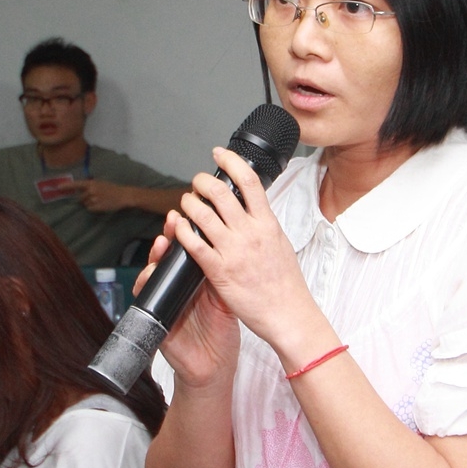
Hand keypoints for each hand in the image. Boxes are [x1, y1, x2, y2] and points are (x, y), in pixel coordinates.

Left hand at [71, 179, 128, 212]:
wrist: (123, 195)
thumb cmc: (112, 188)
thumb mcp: (100, 183)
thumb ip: (90, 186)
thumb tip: (80, 192)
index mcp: (92, 183)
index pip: (77, 184)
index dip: (67, 186)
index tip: (58, 187)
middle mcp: (91, 191)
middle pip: (81, 198)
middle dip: (84, 199)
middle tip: (94, 197)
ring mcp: (94, 199)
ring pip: (86, 204)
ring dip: (90, 203)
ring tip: (100, 201)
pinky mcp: (97, 207)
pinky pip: (90, 209)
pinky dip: (93, 208)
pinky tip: (101, 205)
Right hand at [135, 213, 240, 387]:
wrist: (214, 365)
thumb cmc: (221, 332)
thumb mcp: (226, 299)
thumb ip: (225, 275)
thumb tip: (231, 243)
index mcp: (196, 280)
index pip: (189, 250)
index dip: (188, 233)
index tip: (192, 216)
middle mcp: (178, 287)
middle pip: (169, 256)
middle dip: (169, 237)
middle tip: (174, 222)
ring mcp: (165, 300)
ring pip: (154, 272)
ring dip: (155, 257)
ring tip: (161, 244)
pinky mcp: (155, 317)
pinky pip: (145, 297)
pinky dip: (145, 284)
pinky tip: (149, 274)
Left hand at [172, 148, 317, 354]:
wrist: (288, 313)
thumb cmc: (286, 284)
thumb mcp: (280, 244)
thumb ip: (263, 225)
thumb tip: (252, 209)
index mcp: (267, 224)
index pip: (248, 181)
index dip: (231, 161)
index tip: (220, 154)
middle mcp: (249, 233)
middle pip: (220, 192)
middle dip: (202, 182)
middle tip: (197, 182)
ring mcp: (233, 251)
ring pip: (203, 214)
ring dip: (189, 203)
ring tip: (186, 202)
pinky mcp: (219, 270)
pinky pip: (194, 244)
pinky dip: (182, 230)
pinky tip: (179, 226)